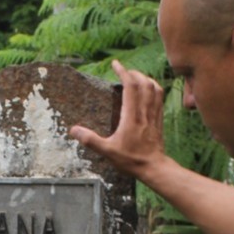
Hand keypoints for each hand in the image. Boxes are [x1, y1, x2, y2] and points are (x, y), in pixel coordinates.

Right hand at [69, 60, 165, 179]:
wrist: (154, 168)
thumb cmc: (131, 160)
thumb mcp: (107, 152)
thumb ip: (90, 140)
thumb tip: (74, 130)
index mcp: (131, 116)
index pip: (130, 87)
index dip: (123, 72)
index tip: (116, 64)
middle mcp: (145, 112)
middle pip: (144, 83)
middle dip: (134, 73)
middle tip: (124, 71)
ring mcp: (154, 116)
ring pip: (155, 89)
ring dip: (146, 79)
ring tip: (136, 77)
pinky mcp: (159, 121)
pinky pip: (160, 99)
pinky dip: (155, 89)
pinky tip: (149, 90)